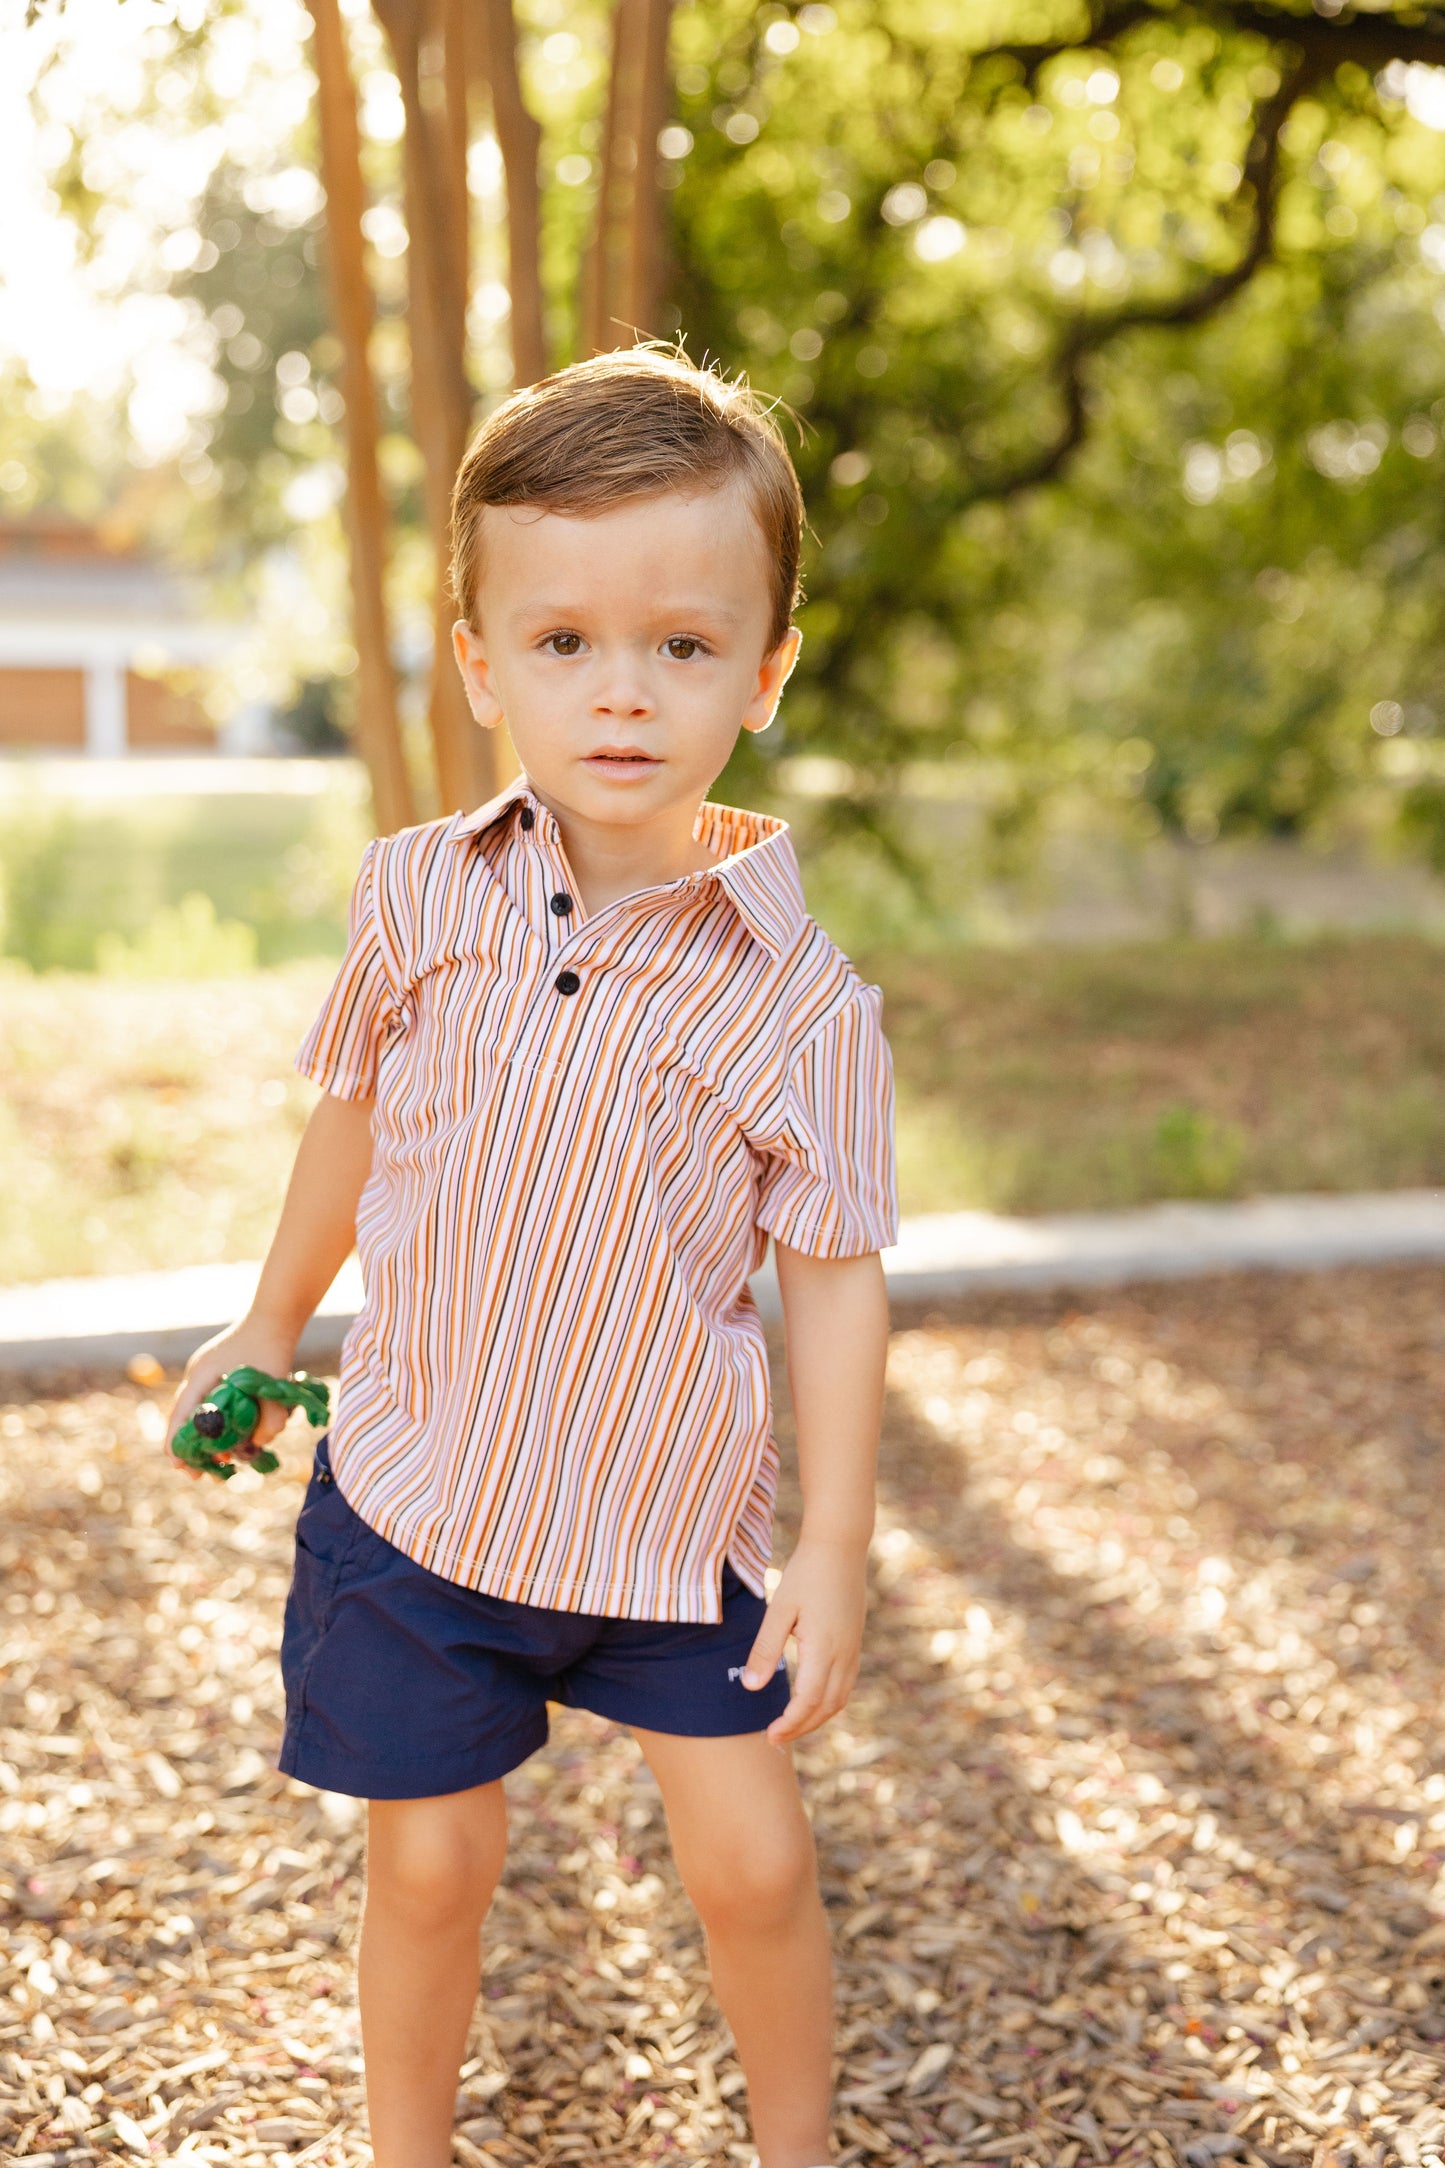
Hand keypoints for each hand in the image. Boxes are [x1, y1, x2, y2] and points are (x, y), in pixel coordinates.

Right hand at [165, 1315, 300, 1477]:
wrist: (276, 1316)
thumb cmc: (273, 1349)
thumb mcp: (274, 1386)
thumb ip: (270, 1419)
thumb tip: (260, 1444)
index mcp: (201, 1377)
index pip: (180, 1418)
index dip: (179, 1445)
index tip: (181, 1467)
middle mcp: (197, 1375)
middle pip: (182, 1417)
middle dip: (190, 1448)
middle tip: (200, 1474)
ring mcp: (204, 1371)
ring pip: (195, 1410)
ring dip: (203, 1435)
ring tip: (218, 1461)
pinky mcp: (216, 1371)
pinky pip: (207, 1400)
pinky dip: (214, 1420)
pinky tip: (229, 1435)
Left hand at [739, 1536, 867, 1745]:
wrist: (840, 1547)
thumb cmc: (806, 1574)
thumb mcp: (779, 1609)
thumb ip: (765, 1649)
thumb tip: (750, 1687)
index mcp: (824, 1648)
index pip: (808, 1700)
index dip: (790, 1723)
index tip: (769, 1735)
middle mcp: (844, 1655)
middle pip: (826, 1707)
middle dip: (801, 1727)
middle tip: (775, 1739)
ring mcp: (853, 1650)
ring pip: (839, 1699)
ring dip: (816, 1718)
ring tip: (790, 1726)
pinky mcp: (854, 1643)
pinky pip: (845, 1685)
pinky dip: (827, 1702)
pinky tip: (810, 1701)